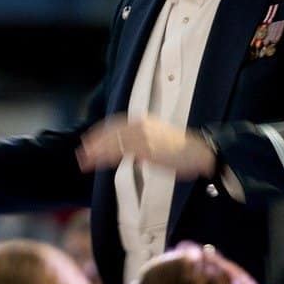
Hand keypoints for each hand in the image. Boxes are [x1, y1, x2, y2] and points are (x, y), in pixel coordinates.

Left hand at [77, 114, 215, 178]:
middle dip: (95, 142)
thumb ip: (140, 142)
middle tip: (82, 152)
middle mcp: (142, 125)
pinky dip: (108, 156)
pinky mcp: (148, 149)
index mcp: (144, 121)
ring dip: (97, 151)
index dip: (100, 133)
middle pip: (112, 132)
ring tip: (85, 160)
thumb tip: (127, 151)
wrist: (201, 152)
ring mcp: (145, 137)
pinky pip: (123, 152)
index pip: (116, 124)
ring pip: (114, 142)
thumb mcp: (158, 139)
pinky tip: (100, 162)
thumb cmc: (182, 150)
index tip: (88, 140)